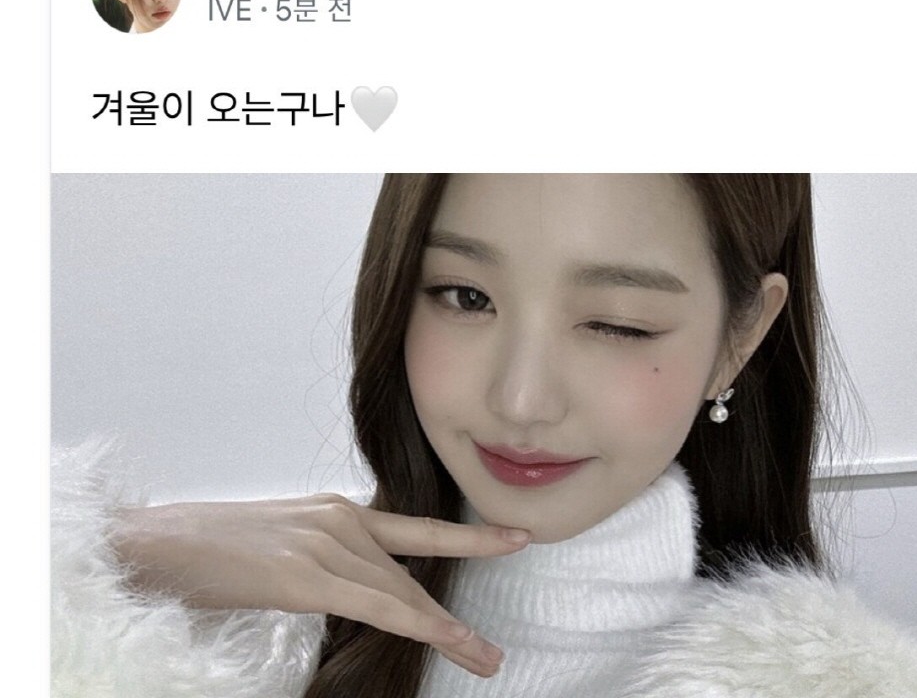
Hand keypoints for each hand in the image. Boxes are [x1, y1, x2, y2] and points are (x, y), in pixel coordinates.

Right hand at [109, 494, 530, 677]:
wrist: (152, 545)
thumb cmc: (205, 552)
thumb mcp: (278, 547)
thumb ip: (321, 561)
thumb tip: (345, 588)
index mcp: (333, 511)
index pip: (413, 529)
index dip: (466, 533)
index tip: (511, 536)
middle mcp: (339, 518)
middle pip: (410, 574)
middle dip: (451, 614)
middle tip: (490, 648)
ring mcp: (326, 542)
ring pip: (401, 592)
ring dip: (444, 630)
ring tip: (482, 658)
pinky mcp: (308, 573)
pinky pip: (378, 604)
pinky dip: (421, 624)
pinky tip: (452, 641)